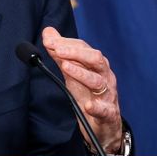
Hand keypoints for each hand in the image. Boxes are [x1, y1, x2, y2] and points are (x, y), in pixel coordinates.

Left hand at [42, 27, 122, 153]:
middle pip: (95, 59)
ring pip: (98, 81)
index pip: (84, 48)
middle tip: (57, 50)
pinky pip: (104, 110)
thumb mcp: (72, 72)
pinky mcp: (107, 113)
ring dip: (81, 73)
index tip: (49, 41)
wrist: (104, 122)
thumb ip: (61, 53)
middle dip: (76, 53)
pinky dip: (97, 107)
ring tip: (65, 67)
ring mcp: (107, 94)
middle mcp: (104, 76)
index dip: (67, 43)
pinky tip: (89, 105)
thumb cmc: (88, 93)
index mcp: (96, 64)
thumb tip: (48, 33)